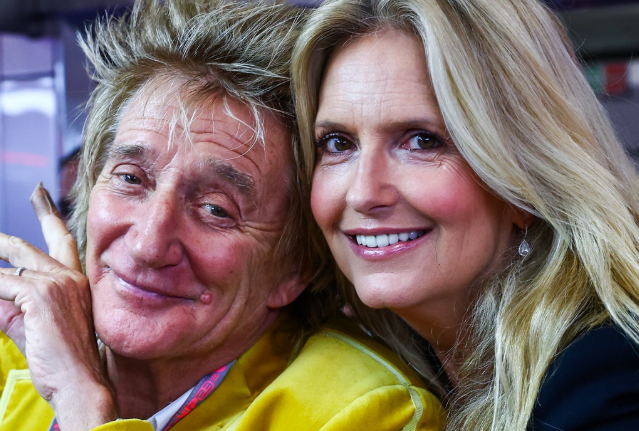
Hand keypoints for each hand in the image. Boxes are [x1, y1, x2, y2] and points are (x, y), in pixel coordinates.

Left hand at [0, 183, 116, 428]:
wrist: (79, 381)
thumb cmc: (61, 360)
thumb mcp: (31, 325)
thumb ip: (10, 304)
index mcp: (75, 281)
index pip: (61, 240)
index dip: (48, 214)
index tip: (40, 193)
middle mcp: (70, 276)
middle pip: (27, 246)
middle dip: (0, 239)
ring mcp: (57, 282)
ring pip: (8, 269)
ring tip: (0, 297)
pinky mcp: (41, 294)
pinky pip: (2, 285)